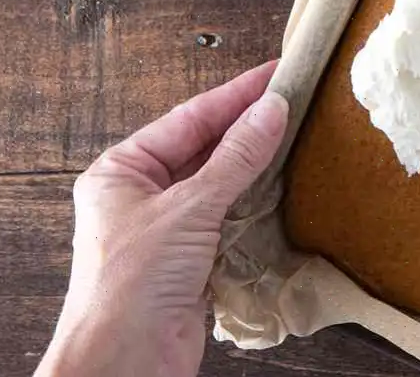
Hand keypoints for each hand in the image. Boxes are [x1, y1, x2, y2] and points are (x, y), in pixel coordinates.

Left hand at [36, 61, 288, 376]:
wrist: (124, 366)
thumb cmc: (130, 287)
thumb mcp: (189, 208)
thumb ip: (235, 157)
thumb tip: (271, 109)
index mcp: (121, 172)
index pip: (189, 118)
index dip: (236, 95)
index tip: (276, 73)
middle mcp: (140, 196)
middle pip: (204, 147)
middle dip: (248, 126)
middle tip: (295, 98)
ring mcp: (165, 229)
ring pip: (219, 182)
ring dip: (255, 164)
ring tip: (297, 133)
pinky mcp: (190, 261)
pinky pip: (228, 217)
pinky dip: (255, 202)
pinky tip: (284, 186)